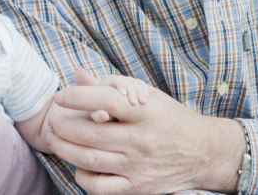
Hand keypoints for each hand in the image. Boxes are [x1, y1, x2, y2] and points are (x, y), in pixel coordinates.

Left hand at [46, 68, 243, 194]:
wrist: (204, 152)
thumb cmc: (169, 118)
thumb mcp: (146, 95)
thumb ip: (111, 86)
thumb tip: (77, 74)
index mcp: (147, 112)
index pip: (106, 100)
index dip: (77, 97)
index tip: (61, 96)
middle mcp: (143, 140)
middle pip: (91, 134)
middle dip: (63, 126)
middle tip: (53, 119)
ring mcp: (139, 166)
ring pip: (89, 160)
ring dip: (64, 148)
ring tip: (54, 139)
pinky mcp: (138, 187)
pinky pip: (100, 187)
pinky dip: (81, 176)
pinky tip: (76, 164)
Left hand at [90, 73, 150, 122]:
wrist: (107, 115)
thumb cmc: (100, 116)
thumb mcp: (97, 116)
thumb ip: (97, 115)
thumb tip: (104, 116)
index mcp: (106, 84)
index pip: (113, 79)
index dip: (119, 84)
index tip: (124, 94)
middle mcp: (117, 82)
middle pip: (126, 80)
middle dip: (132, 90)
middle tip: (135, 102)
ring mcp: (126, 84)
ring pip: (135, 83)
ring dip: (140, 91)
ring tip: (143, 102)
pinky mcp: (134, 89)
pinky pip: (141, 86)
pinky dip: (144, 91)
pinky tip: (147, 97)